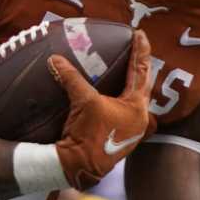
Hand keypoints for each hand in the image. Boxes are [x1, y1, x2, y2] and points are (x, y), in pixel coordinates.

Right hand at [51, 31, 152, 188]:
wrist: (78, 166)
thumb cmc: (87, 134)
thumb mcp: (82, 102)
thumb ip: (72, 78)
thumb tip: (55, 59)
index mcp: (137, 107)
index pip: (141, 72)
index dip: (140, 51)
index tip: (140, 34)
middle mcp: (140, 118)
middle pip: (144, 86)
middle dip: (141, 67)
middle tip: (138, 49)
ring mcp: (133, 130)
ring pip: (137, 100)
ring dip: (134, 85)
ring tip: (129, 70)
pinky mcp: (122, 137)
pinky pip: (127, 111)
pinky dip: (123, 99)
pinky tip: (116, 95)